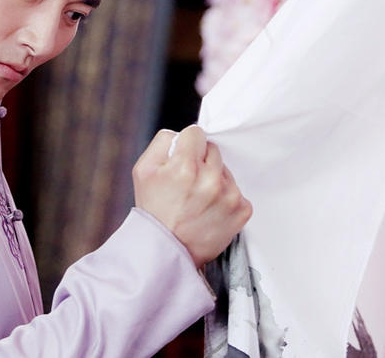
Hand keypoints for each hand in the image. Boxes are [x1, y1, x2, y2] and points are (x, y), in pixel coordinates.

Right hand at [132, 125, 251, 266]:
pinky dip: (226, 198)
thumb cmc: (154, 211)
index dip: (187, 146)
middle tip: (187, 184)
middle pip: (213, 150)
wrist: (166, 252)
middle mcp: (210, 180)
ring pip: (225, 170)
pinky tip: (210, 210)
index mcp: (185, 167)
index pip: (196, 133)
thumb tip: (184, 135)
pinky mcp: (241, 211)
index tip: (183, 160)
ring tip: (198, 200)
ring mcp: (229, 196)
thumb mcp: (143, 170)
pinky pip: (237, 191)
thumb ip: (163, 142)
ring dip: (214, 179)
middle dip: (201, 162)